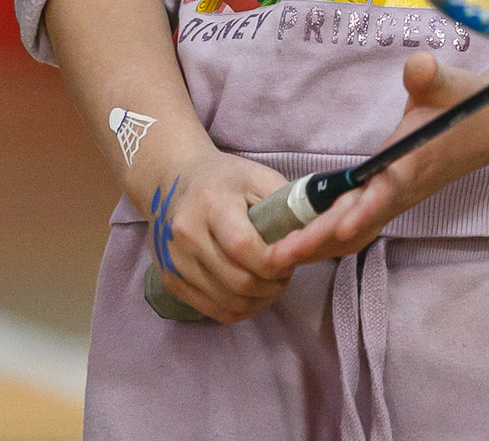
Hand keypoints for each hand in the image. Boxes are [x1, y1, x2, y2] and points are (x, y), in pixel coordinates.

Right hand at [142, 148, 294, 324]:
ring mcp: (175, 261)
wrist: (174, 181)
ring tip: (272, 280)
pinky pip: (215, 310)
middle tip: (287, 271)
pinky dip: (241, 308)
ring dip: (260, 299)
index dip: (276, 260)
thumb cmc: (225, 179)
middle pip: (238, 281)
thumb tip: (317, 235)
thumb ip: (287, 205)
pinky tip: (253, 292)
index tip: (296, 258)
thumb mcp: (259, 178)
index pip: (244, 247)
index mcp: (209, 203)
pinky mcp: (171, 281)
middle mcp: (186, 235)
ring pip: (229, 302)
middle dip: (273, 284)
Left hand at [268, 52, 488, 266]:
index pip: (387, 191)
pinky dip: (328, 240)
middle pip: (358, 222)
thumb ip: (430, 78)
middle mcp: (403, 189)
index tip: (339, 227)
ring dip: (318, 247)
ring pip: (354, 233)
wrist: (488, 129)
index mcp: (413, 163)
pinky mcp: (390, 201)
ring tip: (275, 258)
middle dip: (318, 239)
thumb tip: (420, 66)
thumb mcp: (448, 84)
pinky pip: (356, 227)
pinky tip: (300, 244)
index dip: (365, 210)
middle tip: (277, 256)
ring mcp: (396, 200)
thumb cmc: (465, 104)